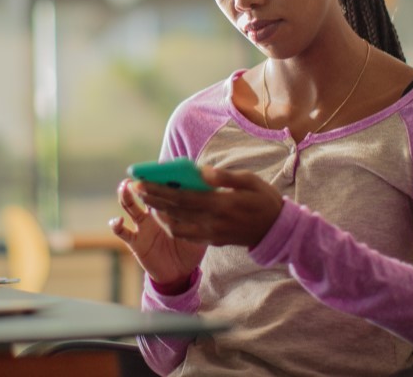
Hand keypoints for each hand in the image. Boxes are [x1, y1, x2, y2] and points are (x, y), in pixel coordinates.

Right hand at [110, 178, 206, 287]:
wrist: (180, 272)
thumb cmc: (191, 248)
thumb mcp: (198, 229)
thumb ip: (199, 214)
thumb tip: (207, 196)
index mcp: (168, 207)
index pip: (162, 188)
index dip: (159, 177)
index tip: (158, 168)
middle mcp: (152, 213)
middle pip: (143, 192)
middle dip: (140, 182)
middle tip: (139, 171)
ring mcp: (142, 226)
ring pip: (129, 207)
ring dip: (125, 195)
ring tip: (125, 186)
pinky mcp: (135, 241)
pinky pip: (122, 232)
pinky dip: (116, 225)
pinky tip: (118, 221)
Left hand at [133, 166, 283, 248]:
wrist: (277, 230)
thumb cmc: (263, 200)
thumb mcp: (250, 181)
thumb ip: (225, 177)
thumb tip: (202, 171)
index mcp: (220, 204)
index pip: (182, 197)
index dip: (159, 190)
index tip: (142, 181)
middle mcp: (212, 222)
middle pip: (174, 211)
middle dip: (152, 199)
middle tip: (135, 187)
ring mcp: (211, 234)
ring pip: (177, 226)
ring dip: (159, 213)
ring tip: (147, 200)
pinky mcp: (213, 241)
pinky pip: (186, 235)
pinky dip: (172, 225)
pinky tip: (165, 214)